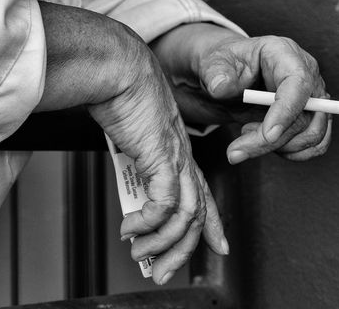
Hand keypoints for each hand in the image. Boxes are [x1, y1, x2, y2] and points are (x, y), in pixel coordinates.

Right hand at [88, 44, 229, 283]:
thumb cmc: (120, 87)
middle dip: (182, 250)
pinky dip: (149, 223)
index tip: (220, 245)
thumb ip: (133, 149)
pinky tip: (132, 228)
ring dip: (162, 244)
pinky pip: (164, 205)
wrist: (118, 66)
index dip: (211, 222)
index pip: (202, 191)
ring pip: (184, 216)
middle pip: (196, 214)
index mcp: (177, 146)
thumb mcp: (131, 126)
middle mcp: (181, 155)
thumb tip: (124, 167)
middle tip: (163, 272)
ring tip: (140, 254)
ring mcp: (174, 156)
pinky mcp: (161, 156)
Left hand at [153, 24, 331, 163]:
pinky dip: (290, 152)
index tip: (267, 135)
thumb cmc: (224, 66)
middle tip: (236, 149)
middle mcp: (306, 73)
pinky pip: (315, 144)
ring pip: (311, 135)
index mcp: (284, 52)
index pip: (298, 82)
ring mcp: (313, 96)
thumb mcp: (212, 63)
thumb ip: (215, 74)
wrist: (227, 78)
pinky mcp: (313, 116)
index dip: (287, 110)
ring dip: (277, 147)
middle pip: (305, 115)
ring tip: (246, 133)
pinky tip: (264, 143)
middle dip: (270, 140)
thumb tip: (221, 86)